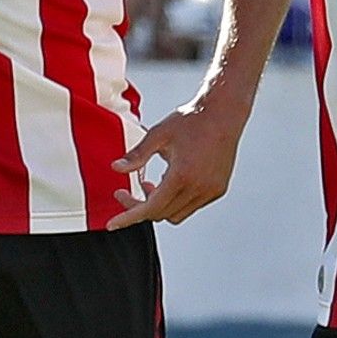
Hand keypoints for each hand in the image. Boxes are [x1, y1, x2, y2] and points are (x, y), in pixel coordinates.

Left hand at [105, 99, 247, 229]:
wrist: (224, 113)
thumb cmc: (192, 120)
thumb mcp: (158, 134)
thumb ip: (137, 155)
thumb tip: (116, 168)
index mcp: (182, 175)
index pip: (150, 208)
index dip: (128, 217)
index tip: (113, 224)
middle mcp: (198, 188)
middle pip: (161, 214)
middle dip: (139, 207)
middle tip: (125, 193)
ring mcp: (210, 191)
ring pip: (176, 214)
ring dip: (159, 206)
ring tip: (150, 185)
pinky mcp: (218, 190)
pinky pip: (191, 206)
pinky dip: (176, 201)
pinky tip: (171, 181)